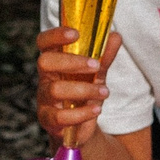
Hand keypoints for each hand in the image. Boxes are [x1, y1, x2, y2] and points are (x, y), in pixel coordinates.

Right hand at [35, 24, 121, 146]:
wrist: (80, 126)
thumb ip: (104, 56)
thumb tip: (116, 37)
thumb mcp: (96, 73)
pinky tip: (96, 109)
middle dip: (72, 62)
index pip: (44, 42)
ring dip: (84, 89)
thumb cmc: (84, 93)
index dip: (56, 35)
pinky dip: (82, 113)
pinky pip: (60, 116)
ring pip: (55, 89)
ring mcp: (44, 99)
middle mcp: (45, 77)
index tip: (76, 34)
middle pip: (45, 61)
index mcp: (54, 61)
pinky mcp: (48, 120)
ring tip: (105, 92)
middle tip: (96, 65)